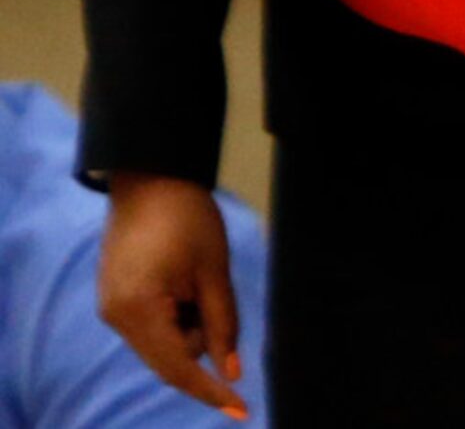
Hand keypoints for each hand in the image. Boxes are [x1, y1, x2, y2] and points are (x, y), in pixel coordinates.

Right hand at [99, 174, 247, 418]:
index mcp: (138, 309)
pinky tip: (179, 279)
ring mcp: (109, 306)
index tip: (241, 411)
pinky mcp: (110, 295)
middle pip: (167, 358)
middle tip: (210, 292)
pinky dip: (170, 316)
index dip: (210, 391)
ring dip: (185, 326)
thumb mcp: (213, 271)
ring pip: (159, 343)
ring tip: (193, 277)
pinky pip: (147, 325)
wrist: (150, 174)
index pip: (178, 368)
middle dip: (198, 340)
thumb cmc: (187, 217)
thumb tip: (231, 372)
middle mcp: (115, 316)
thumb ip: (222, 324)